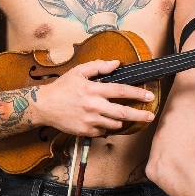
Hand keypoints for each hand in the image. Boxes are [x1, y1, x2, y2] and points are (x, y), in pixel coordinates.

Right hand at [34, 59, 154, 135]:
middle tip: (150, 116)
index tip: (149, 96)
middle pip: (123, 112)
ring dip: (120, 120)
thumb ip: (98, 67)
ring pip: (114, 124)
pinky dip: (105, 127)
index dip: (138, 94)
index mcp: (93, 90)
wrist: (43, 106)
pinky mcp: (85, 131)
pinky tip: (101, 121)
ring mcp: (89, 120)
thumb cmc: (61, 88)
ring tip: (120, 116)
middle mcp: (93, 106)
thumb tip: (116, 63)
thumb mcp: (78, 72)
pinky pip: (103, 132)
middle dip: (140, 115)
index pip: (121, 91)